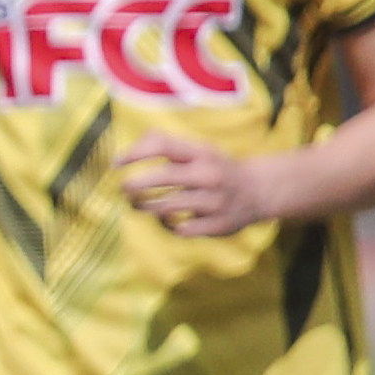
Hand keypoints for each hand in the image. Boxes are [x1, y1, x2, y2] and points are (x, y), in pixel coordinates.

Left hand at [122, 131, 282, 238]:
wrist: (259, 191)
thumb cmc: (214, 169)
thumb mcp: (197, 151)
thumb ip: (163, 145)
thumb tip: (125, 153)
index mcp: (202, 153)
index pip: (164, 145)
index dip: (136, 153)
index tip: (115, 163)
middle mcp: (209, 175)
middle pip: (164, 176)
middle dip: (136, 184)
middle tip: (125, 188)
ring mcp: (214, 201)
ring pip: (166, 207)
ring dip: (146, 207)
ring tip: (140, 204)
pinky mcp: (217, 225)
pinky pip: (179, 229)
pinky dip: (169, 225)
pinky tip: (170, 220)